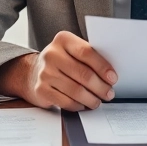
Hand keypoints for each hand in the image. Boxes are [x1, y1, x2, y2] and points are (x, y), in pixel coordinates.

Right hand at [0, 31, 116, 110]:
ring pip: (76, 90)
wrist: (33, 72)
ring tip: (98, 101)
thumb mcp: (73, 52)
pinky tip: (83, 105)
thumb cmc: (62, 62)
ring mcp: (45, 73)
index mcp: (63, 40)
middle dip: (100, 87)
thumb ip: (90, 57)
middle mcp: (51, 54)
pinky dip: (78, 105)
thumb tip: (110, 75)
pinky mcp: (41, 90)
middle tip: (109, 93)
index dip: (102, 67)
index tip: (113, 78)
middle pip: (83, 74)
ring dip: (91, 99)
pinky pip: (66, 102)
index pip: (86, 52)